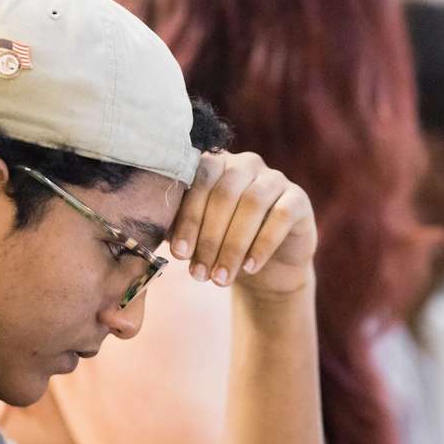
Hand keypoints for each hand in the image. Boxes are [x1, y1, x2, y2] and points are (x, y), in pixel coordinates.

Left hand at [170, 152, 316, 298]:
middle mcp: (245, 165)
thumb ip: (175, 226)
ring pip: (253, 204)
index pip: (198, 181)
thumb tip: (145, 228)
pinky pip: (281, 216)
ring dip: (234, 246)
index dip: (188, 218)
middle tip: (199, 274)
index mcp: (215, 165)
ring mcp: (274, 179)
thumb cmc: (220, 246)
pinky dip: (263, 245)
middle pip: (225, 194)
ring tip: (220, 278)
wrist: (264, 267)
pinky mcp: (298, 200)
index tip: (178, 254)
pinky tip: (249, 268)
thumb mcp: (195, 237)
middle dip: (209, 238)